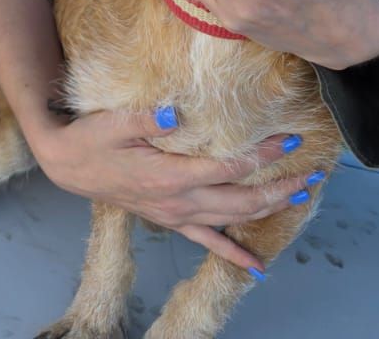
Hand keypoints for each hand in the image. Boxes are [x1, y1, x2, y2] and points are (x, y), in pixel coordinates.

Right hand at [24, 106, 321, 272]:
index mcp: (170, 176)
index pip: (228, 168)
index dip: (261, 156)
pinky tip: (258, 267)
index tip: (288, 139)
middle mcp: (178, 201)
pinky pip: (207, 242)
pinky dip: (234, 255)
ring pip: (232, 219)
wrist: (67, 165)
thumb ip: (146, 118)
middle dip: (280, 188)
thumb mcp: (113, 122)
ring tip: (299, 197)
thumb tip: (174, 109)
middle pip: (242, 199)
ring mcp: (175, 215)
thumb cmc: (90, 138)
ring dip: (268, 210)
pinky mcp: (170, 219)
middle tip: (311, 173)